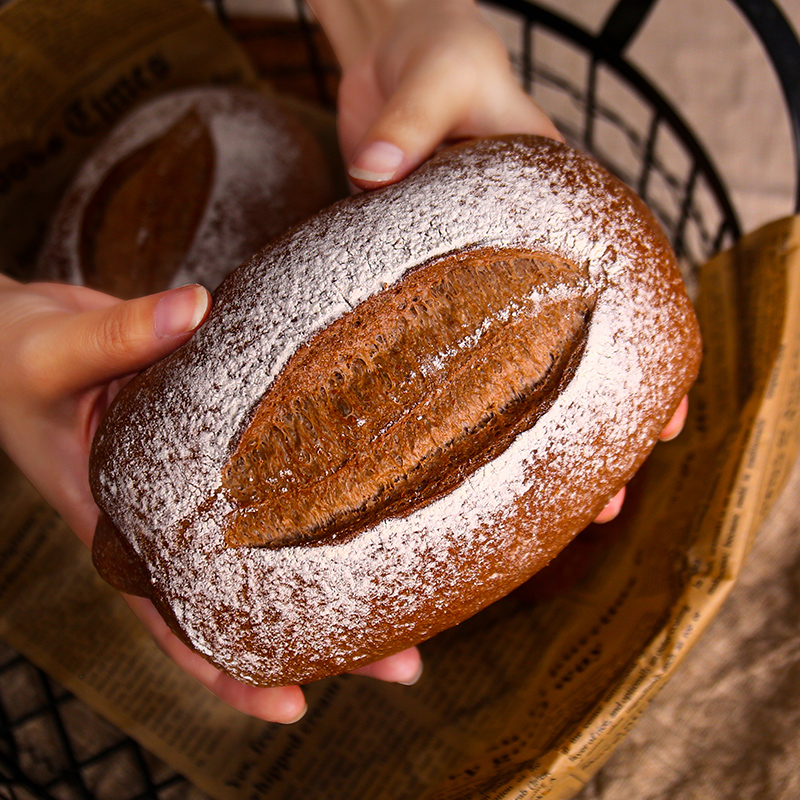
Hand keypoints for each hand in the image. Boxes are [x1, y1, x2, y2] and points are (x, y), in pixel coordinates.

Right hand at [0, 275, 421, 722]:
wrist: (16, 341)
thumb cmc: (16, 364)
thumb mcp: (52, 355)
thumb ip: (117, 336)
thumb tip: (194, 309)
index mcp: (120, 529)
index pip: (174, 622)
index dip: (227, 672)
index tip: (294, 708)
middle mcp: (167, 521)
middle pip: (246, 599)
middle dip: (320, 638)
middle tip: (401, 662)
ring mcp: (196, 488)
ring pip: (268, 547)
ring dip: (332, 574)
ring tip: (409, 597)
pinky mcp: (217, 447)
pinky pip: (268, 484)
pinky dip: (308, 498)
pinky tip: (363, 499)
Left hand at [310, 0, 687, 522]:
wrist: (393, 50)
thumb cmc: (436, 54)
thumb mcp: (439, 74)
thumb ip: (414, 123)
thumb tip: (375, 170)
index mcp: (554, 211)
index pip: (620, 291)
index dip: (648, 359)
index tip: (667, 419)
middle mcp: (518, 256)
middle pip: (568, 348)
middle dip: (590, 422)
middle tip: (606, 495)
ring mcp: (470, 277)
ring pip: (507, 362)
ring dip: (523, 429)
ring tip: (531, 500)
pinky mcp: (423, 280)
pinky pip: (442, 345)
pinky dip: (450, 395)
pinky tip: (443, 442)